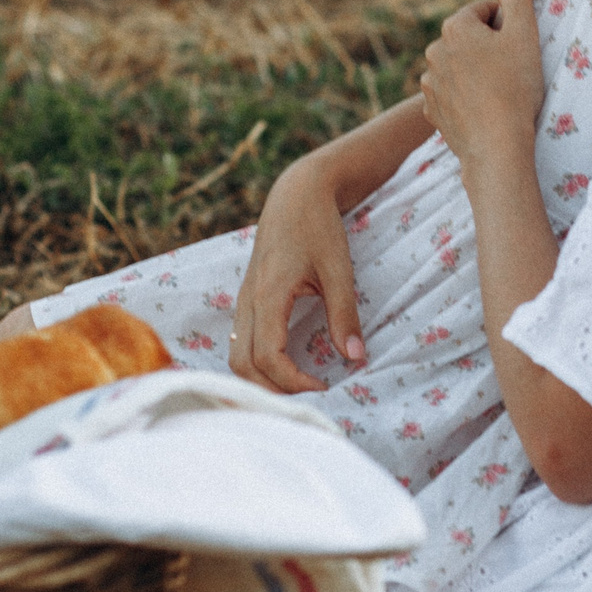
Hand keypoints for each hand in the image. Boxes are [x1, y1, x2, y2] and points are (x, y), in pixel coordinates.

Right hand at [229, 157, 366, 392]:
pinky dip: (257, 365)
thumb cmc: (318, 226)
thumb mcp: (338, 269)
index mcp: (267, 294)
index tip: (322, 388)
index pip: (267, 356)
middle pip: (242, 365)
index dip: (292, 382)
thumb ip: (344, 314)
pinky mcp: (246, 300)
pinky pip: (240, 342)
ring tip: (297, 388)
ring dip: (260, 380)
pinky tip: (285, 369)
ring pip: (236, 356)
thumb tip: (355, 358)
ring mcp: (242, 301)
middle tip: (309, 397)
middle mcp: (247, 301)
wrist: (296, 194)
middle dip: (271, 391)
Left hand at [420, 0, 544, 180]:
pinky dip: (466, 96)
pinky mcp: (431, 109)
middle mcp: (434, 50)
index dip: (507, 25)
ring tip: (498, 91)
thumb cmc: (514, 86)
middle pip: (469, 39)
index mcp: (455, 27)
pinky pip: (452, 93)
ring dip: (475, 72)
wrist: (496, 145)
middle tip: (512, 69)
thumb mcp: (525, 33)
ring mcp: (429, 82)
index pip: (485, 11)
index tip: (520, 46)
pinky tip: (484, 109)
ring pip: (459, 66)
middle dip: (489, 48)